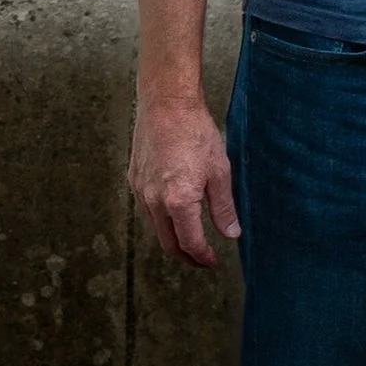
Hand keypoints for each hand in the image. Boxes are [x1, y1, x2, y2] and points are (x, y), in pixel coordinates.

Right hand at [129, 94, 238, 267]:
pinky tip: (173, 215)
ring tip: (189, 240)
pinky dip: (160, 221)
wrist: (165, 104)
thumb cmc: (195, 132)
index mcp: (178, 201)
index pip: (190, 243)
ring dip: (172, 240)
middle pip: (168, 243)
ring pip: (155, 229)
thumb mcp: (219, 171)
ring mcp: (140, 191)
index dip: (202, 257)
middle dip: (186, 256)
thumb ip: (223, 207)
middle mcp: (155, 201)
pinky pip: (146, 210)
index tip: (212, 261)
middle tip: (201, 259)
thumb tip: (231, 234)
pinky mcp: (134, 179)